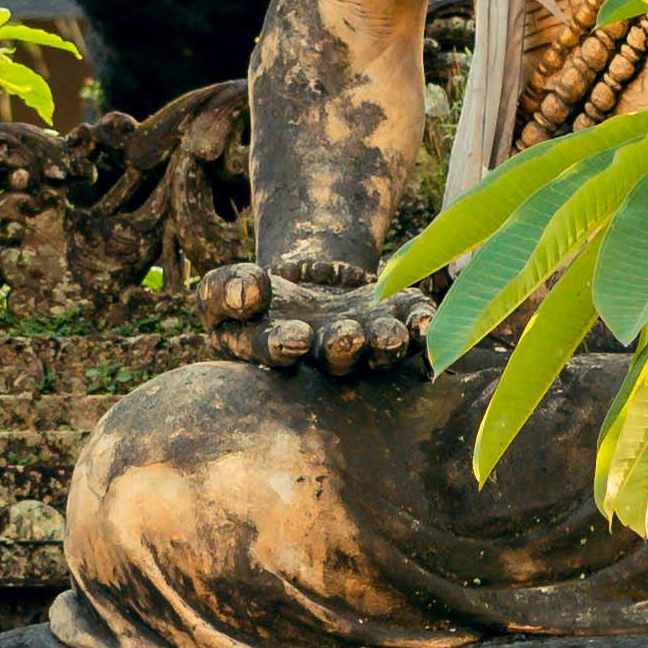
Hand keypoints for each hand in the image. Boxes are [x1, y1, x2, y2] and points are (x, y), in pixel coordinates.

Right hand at [207, 256, 432, 381]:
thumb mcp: (223, 289)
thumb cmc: (255, 297)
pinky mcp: (394, 323)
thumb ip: (224, 292)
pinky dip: (421, 324)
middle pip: (335, 359)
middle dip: (343, 347)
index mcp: (277, 353)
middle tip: (348, 336)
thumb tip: (249, 292)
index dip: (285, 346)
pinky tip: (425, 320)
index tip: (295, 336)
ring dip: (387, 343)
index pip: (277, 352)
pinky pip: (412, 328)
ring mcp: (364, 343)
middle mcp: (324, 358)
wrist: (305, 287)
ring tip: (392, 334)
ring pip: (378, 350)